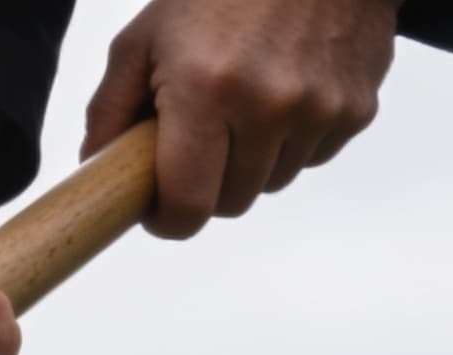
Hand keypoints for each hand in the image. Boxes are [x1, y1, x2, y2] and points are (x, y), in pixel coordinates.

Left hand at [85, 0, 399, 238]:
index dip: (167, 219)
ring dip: (250, 164)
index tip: (157, 209)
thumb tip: (94, 167)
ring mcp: (321, 108)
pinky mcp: (358, 107)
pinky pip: (312, 156)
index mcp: (207, 90)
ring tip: (239, 109)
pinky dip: (291, 141)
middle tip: (195, 147)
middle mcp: (269, 105)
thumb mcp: (145, 37)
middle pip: (230, 203)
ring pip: (271, 183)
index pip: (188, 205)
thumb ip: (110, 108)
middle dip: (206, 187)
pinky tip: (281, 94)